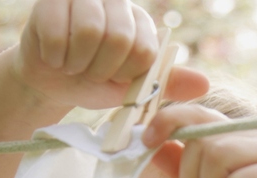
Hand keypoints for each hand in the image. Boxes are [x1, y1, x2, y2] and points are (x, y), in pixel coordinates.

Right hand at [13, 0, 207, 108]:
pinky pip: (57, 32)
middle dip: (100, 69)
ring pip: (88, 32)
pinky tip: (54, 56)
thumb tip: (204, 85)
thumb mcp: (134, 88)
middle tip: (90, 72)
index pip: (143, 50)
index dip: (125, 73)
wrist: (52, 82)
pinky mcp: (51, 0)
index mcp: (140, 22)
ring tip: (72, 64)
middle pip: (118, 38)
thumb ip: (166, 83)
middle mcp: (116, 2)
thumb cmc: (95, 83)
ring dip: (77, 63)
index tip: (114, 77)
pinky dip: (55, 57)